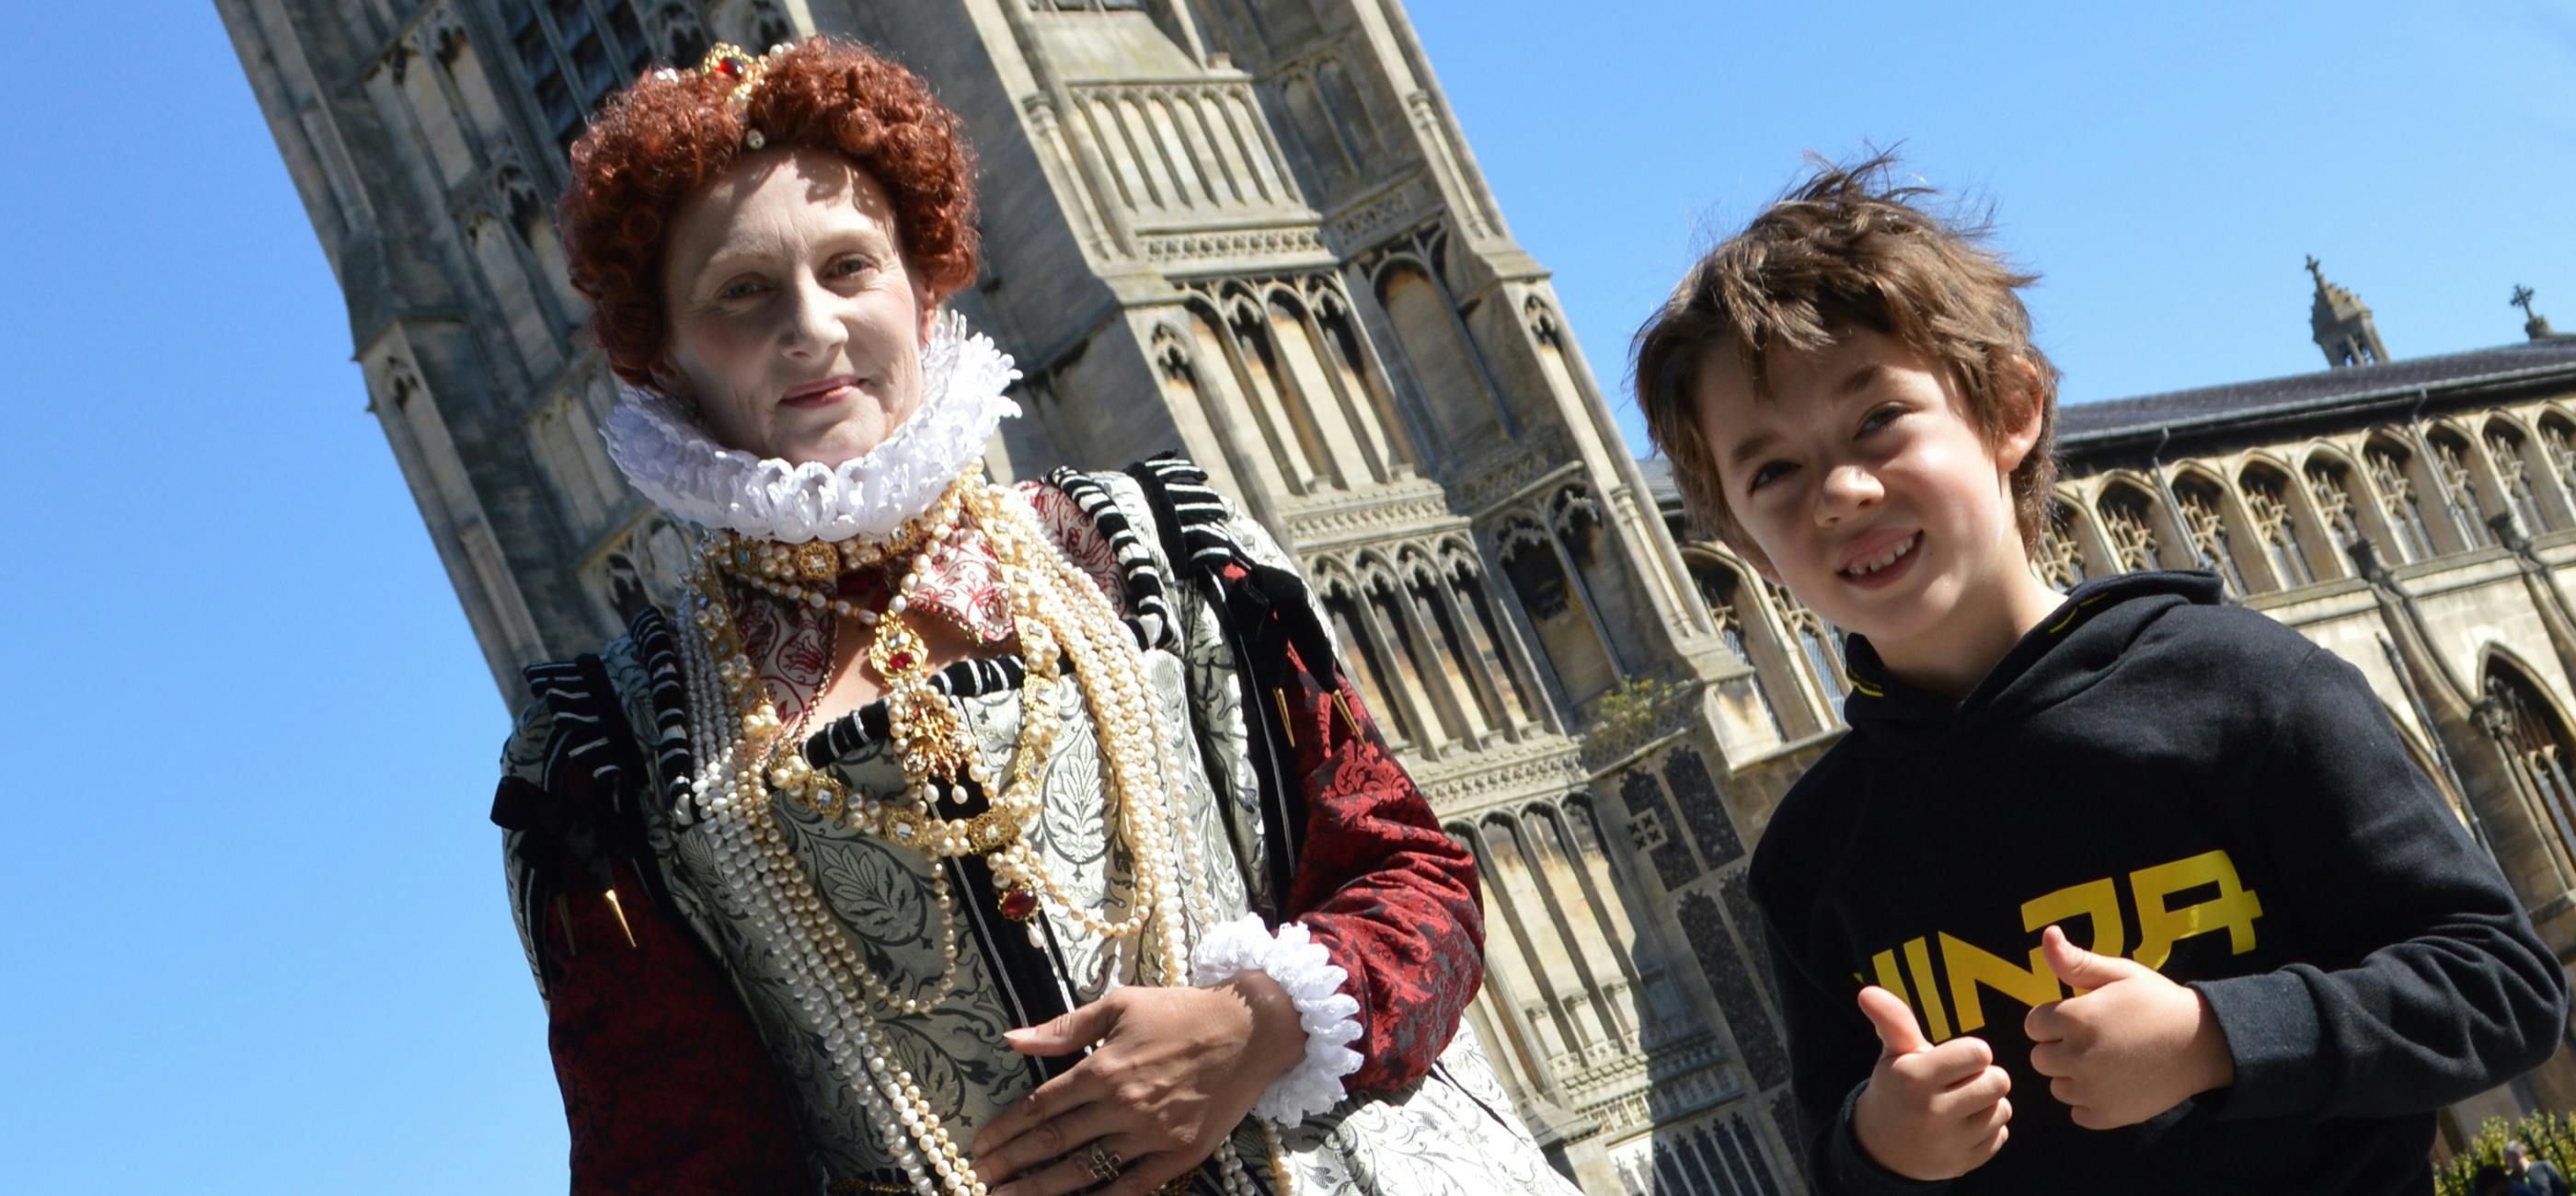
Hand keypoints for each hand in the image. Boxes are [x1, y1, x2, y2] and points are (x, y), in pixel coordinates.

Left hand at [971, 976, 1304, 1195]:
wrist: (1251, 1029)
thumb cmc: (1183, 1011)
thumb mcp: (1121, 1004)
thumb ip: (1065, 1027)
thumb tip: (1013, 1039)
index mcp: (1104, 1066)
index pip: (1041, 1105)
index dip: (1007, 1129)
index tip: (980, 1147)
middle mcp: (1123, 1104)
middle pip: (1055, 1142)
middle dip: (1013, 1164)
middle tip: (980, 1180)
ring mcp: (1152, 1133)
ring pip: (1086, 1170)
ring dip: (1043, 1188)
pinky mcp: (1179, 1154)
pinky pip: (1132, 1187)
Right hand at [1849, 985, 2011, 1179]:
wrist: (1880, 1150)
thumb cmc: (1895, 1090)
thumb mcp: (1893, 1055)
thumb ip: (1893, 1021)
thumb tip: (1868, 991)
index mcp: (1915, 1079)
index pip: (1979, 1053)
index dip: (1971, 1053)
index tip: (1954, 1061)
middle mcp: (1933, 1113)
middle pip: (1998, 1081)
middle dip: (1984, 1077)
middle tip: (1961, 1082)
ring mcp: (1950, 1143)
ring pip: (2002, 1109)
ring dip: (1987, 1104)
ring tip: (1961, 1104)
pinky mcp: (1965, 1164)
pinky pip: (2000, 1135)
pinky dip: (1987, 1130)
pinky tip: (1962, 1127)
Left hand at [2023, 924, 2234, 1128]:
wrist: (2203, 1043)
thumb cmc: (2158, 1002)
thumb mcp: (2120, 973)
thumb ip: (2075, 960)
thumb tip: (2047, 934)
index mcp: (2076, 1019)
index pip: (2033, 1024)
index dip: (2055, 1019)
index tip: (2082, 1016)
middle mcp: (2078, 1056)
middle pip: (2040, 1057)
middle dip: (2060, 1047)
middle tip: (2096, 1039)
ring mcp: (2092, 1090)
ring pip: (2057, 1086)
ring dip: (2073, 1076)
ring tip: (2106, 1061)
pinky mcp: (2108, 1115)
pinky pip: (2078, 1113)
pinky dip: (2090, 1102)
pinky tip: (2113, 1084)